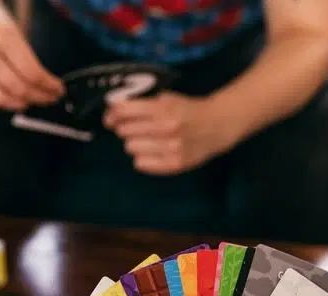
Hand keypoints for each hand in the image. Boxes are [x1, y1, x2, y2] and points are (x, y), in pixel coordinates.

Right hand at [0, 0, 63, 109]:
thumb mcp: (8, 23)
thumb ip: (21, 51)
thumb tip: (41, 80)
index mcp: (4, 35)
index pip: (33, 72)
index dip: (49, 87)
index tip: (58, 90)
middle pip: (19, 88)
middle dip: (39, 98)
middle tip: (48, 99)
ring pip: (0, 99)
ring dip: (19, 104)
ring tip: (28, 101)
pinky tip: (5, 100)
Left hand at [104, 92, 234, 174]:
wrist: (217, 126)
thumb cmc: (188, 110)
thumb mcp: (167, 98)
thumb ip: (142, 103)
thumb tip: (112, 110)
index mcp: (163, 109)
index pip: (123, 112)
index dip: (112, 114)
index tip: (110, 118)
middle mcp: (166, 129)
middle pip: (124, 131)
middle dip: (124, 128)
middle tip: (134, 128)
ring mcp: (170, 149)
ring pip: (130, 148)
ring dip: (134, 143)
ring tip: (148, 139)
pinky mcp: (174, 165)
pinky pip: (140, 164)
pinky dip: (142, 158)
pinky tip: (152, 152)